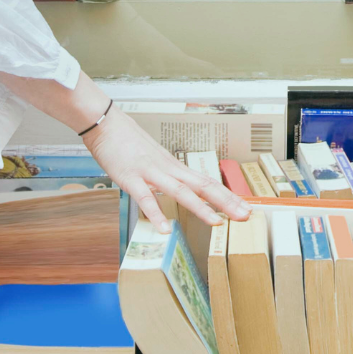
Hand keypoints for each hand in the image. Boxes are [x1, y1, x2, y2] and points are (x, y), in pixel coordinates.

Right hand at [83, 108, 250, 232]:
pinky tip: (164, 229)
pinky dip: (156, 214)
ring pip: (181, 192)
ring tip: (216, 223)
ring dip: (200, 208)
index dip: (227, 196)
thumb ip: (167, 175)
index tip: (245, 207)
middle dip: (226, 203)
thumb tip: (180, 188)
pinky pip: (145, 198)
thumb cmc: (128, 143)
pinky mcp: (131, 178)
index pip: (207, 183)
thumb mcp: (155, 159)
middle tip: (245, 216)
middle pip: (203, 186)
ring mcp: (151, 173)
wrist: (107, 124)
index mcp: (175, 167)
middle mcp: (169, 169)